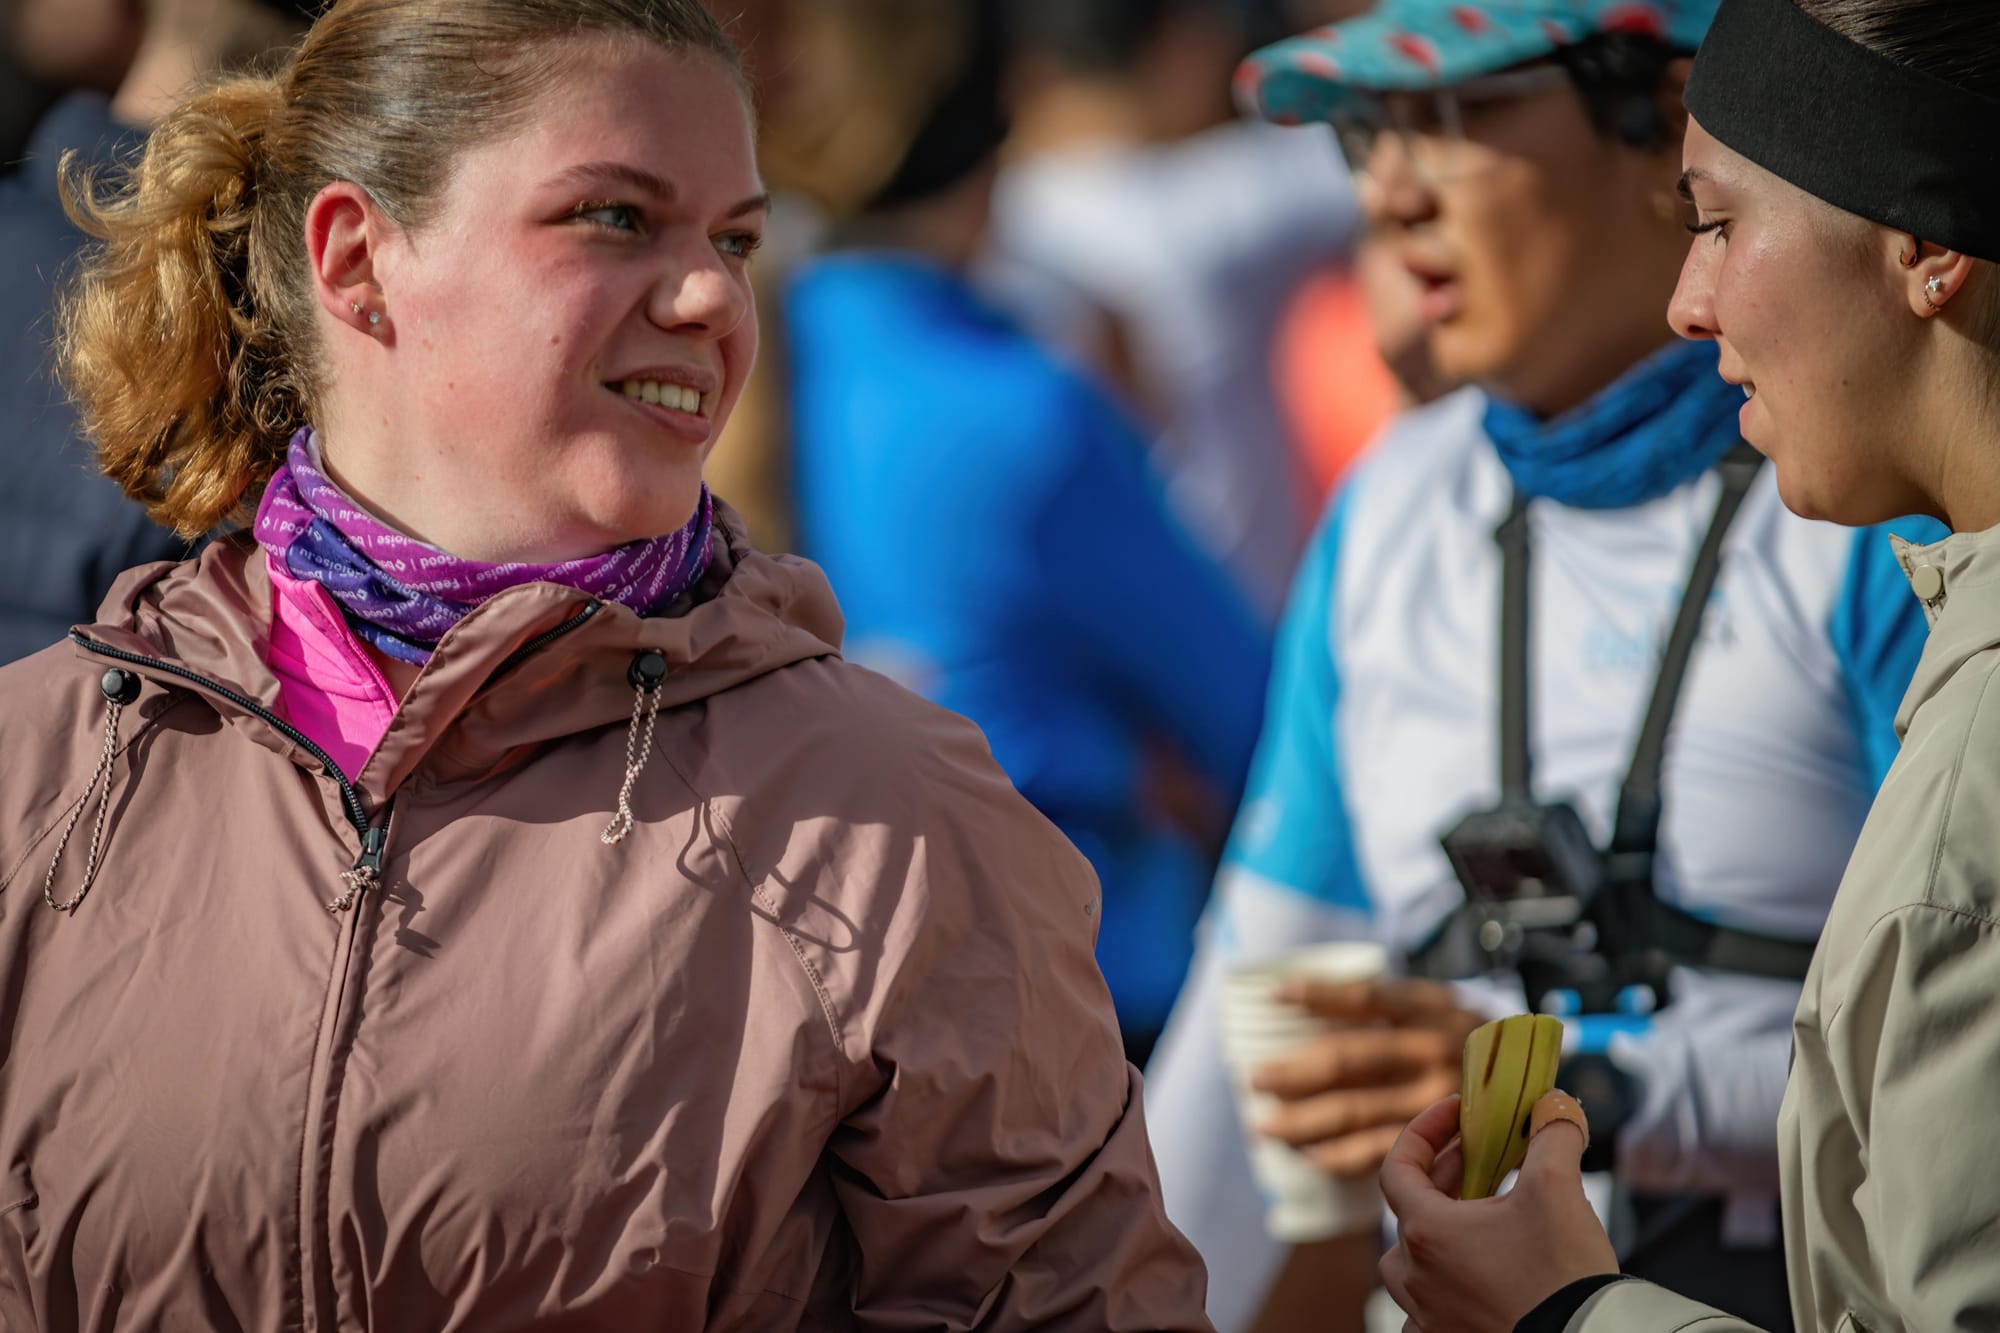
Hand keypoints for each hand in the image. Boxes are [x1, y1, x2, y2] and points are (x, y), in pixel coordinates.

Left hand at [1249, 978, 1483, 1176]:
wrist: (1553, 1086)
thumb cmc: (1481, 1045)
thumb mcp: (1451, 1008)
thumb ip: (1400, 1008)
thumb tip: (1316, 1003)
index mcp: (1436, 1010)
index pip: (1368, 997)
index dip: (1320, 994)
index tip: (1277, 993)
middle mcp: (1436, 1051)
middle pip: (1352, 1058)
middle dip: (1297, 1070)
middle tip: (1257, 1080)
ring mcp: (1439, 1097)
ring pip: (1359, 1110)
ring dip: (1306, 1119)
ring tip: (1267, 1126)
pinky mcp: (1446, 1141)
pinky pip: (1384, 1150)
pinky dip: (1342, 1156)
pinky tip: (1311, 1156)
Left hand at [1378, 1095, 1618, 1332]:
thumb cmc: (1562, 1273)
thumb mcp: (1558, 1187)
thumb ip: (1552, 1135)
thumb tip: (1555, 1105)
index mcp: (1427, 1233)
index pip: (1398, 1167)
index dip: (1424, 1131)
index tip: (1457, 1113)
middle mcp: (1416, 1277)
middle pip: (1409, 1211)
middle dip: (1446, 1174)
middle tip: (1483, 1155)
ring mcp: (1429, 1316)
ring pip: (1413, 1263)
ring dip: (1438, 1231)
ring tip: (1477, 1214)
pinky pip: (1427, 1310)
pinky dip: (1443, 1284)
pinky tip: (1472, 1274)